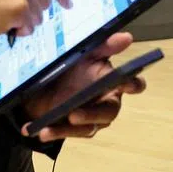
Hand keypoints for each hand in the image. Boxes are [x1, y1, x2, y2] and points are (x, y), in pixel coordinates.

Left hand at [20, 33, 145, 141]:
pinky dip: (54, 132)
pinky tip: (39, 131)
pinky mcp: (75, 129)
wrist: (44, 85)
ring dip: (69, 129)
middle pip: (109, 112)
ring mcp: (92, 118)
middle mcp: (107, 102)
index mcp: (113, 81)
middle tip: (74, 114)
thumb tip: (127, 37)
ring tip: (49, 127)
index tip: (126, 84)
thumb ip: (104, 46)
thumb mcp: (85, 53)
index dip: (133, 85)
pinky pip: (68, 134)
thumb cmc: (71, 66)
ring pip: (88, 127)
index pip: (132, 84)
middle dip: (93, 114)